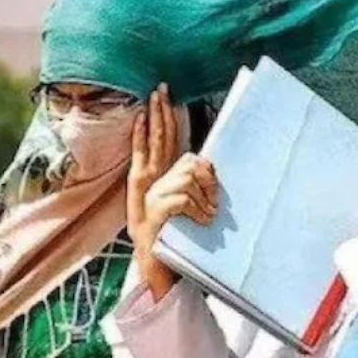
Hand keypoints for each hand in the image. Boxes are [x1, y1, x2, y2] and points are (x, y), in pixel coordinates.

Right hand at [127, 84, 216, 298]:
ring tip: (209, 212)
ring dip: (205, 193)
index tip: (159, 97)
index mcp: (157, 179)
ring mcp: (149, 196)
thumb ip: (193, 183)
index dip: (160, 120)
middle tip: (159, 92)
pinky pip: (185, 198)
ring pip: (186, 173)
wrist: (157, 264)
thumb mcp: (186, 203)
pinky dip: (199, 209)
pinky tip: (203, 219)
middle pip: (157, 141)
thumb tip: (208, 164)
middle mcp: (148, 182)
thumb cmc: (175, 233)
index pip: (159, 143)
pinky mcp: (154, 213)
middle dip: (158, 115)